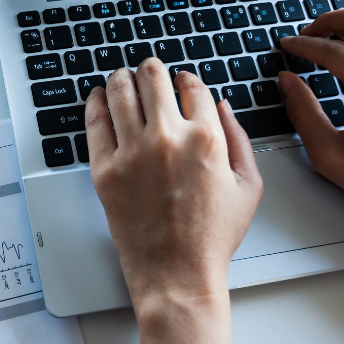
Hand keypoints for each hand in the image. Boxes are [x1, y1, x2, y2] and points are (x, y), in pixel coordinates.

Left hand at [84, 58, 262, 343]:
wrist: (177, 273)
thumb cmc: (212, 237)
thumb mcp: (248, 186)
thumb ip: (239, 139)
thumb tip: (222, 106)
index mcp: (207, 138)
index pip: (193, 87)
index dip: (187, 80)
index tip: (182, 82)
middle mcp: (167, 137)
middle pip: (153, 78)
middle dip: (152, 69)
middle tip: (148, 71)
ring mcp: (132, 152)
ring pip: (120, 91)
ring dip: (122, 78)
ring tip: (121, 78)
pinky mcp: (105, 169)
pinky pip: (95, 122)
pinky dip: (95, 102)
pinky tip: (98, 97)